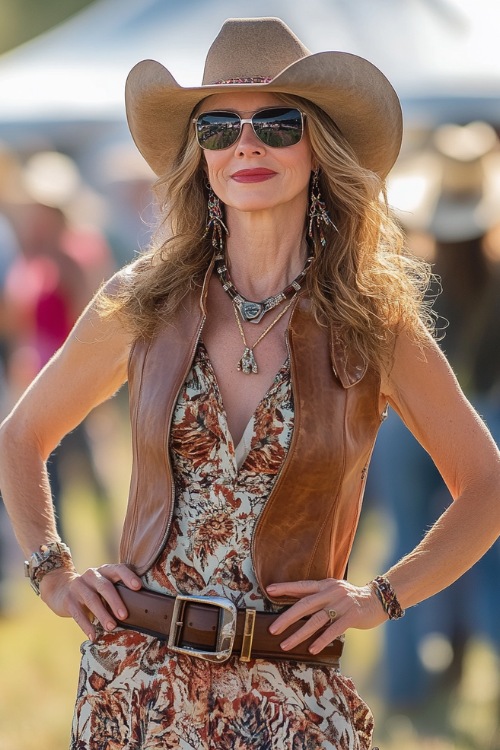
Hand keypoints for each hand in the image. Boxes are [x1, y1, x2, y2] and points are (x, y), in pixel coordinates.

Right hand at [39, 563, 142, 640]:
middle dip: (115, 601)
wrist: (60, 588)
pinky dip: (86, 625)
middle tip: (125, 615)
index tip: (138, 587)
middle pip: (105, 586)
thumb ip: (118, 590)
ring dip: (102, 614)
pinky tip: (93, 636)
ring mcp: (78, 586)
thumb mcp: (103, 584)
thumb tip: (141, 608)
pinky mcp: (68, 600)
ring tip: (111, 627)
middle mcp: (92, 575)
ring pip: (92, 600)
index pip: (118, 569)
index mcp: (104, 570)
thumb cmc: (92, 590)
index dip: (128, 577)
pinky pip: (78, 613)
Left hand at [266, 578, 386, 654]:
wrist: (377, 599)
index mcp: (324, 585)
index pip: (302, 586)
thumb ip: (317, 595)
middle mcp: (331, 593)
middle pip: (305, 605)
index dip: (285, 587)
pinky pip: (334, 630)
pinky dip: (321, 640)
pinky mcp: (351, 616)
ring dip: (300, 634)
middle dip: (287, 618)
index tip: (269, 590)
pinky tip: (312, 649)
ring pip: (316, 620)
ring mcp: (341, 604)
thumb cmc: (350, 597)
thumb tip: (295, 601)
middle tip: (273, 629)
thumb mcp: (333, 590)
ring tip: (286, 644)